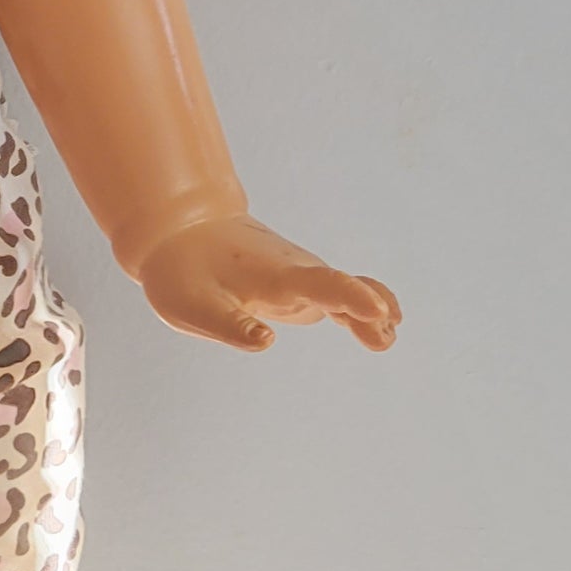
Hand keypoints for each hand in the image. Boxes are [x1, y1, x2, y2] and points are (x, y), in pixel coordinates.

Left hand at [136, 213, 399, 354]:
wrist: (183, 229)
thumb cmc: (183, 270)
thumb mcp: (193, 305)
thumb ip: (230, 325)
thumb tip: (267, 341)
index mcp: (271, 275)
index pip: (318, 284)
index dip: (350, 297)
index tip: (377, 311)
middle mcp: (295, 272)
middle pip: (340, 288)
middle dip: (366, 309)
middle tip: (386, 335)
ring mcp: (301, 276)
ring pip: (346, 290)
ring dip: (371, 310)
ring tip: (388, 339)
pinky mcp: (299, 286)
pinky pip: (339, 296)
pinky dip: (362, 309)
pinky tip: (384, 329)